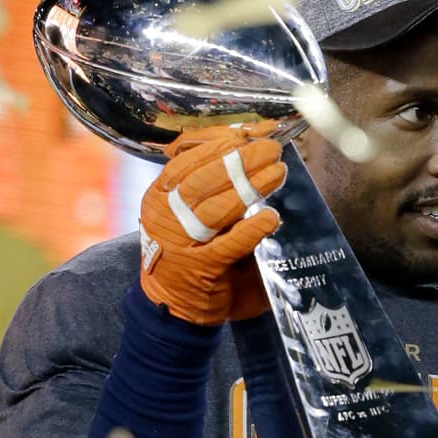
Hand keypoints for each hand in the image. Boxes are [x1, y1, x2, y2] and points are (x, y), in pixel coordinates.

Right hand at [138, 122, 285, 324]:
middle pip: (204, 178)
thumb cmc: (189, 251)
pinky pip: (229, 244)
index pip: (187, 156)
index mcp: (159, 194)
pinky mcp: (201, 269)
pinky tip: (271, 217)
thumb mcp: (189, 212)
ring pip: (217, 208)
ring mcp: (181, 242)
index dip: (222, 140)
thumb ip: (210, 183)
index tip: (252, 131)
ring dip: (252, 186)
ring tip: (279, 172)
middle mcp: (164, 214)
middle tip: (272, 148)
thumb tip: (249, 144)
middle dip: (241, 159)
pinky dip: (251, 229)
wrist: (173, 306)